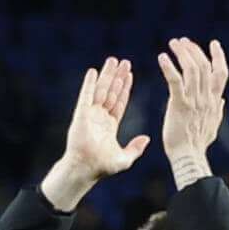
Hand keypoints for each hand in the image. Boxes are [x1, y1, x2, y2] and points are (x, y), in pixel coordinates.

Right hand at [48, 58, 150, 200]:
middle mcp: (100, 117)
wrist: (85, 169)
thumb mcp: (124, 158)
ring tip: (113, 60)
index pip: (120, 102)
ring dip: (107, 75)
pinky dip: (89, 83)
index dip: (125, 88)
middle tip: (125, 62)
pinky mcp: (81, 114)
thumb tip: (146, 138)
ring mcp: (90, 114)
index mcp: (110, 125)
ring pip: (101, 90)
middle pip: (111, 92)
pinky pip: (86, 95)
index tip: (130, 75)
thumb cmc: (101, 167)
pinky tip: (93, 71)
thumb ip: (135, 148)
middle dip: (118, 77)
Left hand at [153, 36, 228, 180]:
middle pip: (205, 65)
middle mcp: (206, 98)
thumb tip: (222, 99)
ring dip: (183, 53)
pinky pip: (175, 80)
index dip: (218, 56)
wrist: (188, 156)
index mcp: (214, 101)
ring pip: (192, 69)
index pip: (221, 72)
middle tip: (183, 41)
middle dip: (194, 50)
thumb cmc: (197, 144)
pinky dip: (169, 66)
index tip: (213, 43)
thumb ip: (217, 110)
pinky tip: (162, 57)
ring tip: (173, 44)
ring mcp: (194, 100)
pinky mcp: (179, 104)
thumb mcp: (213, 125)